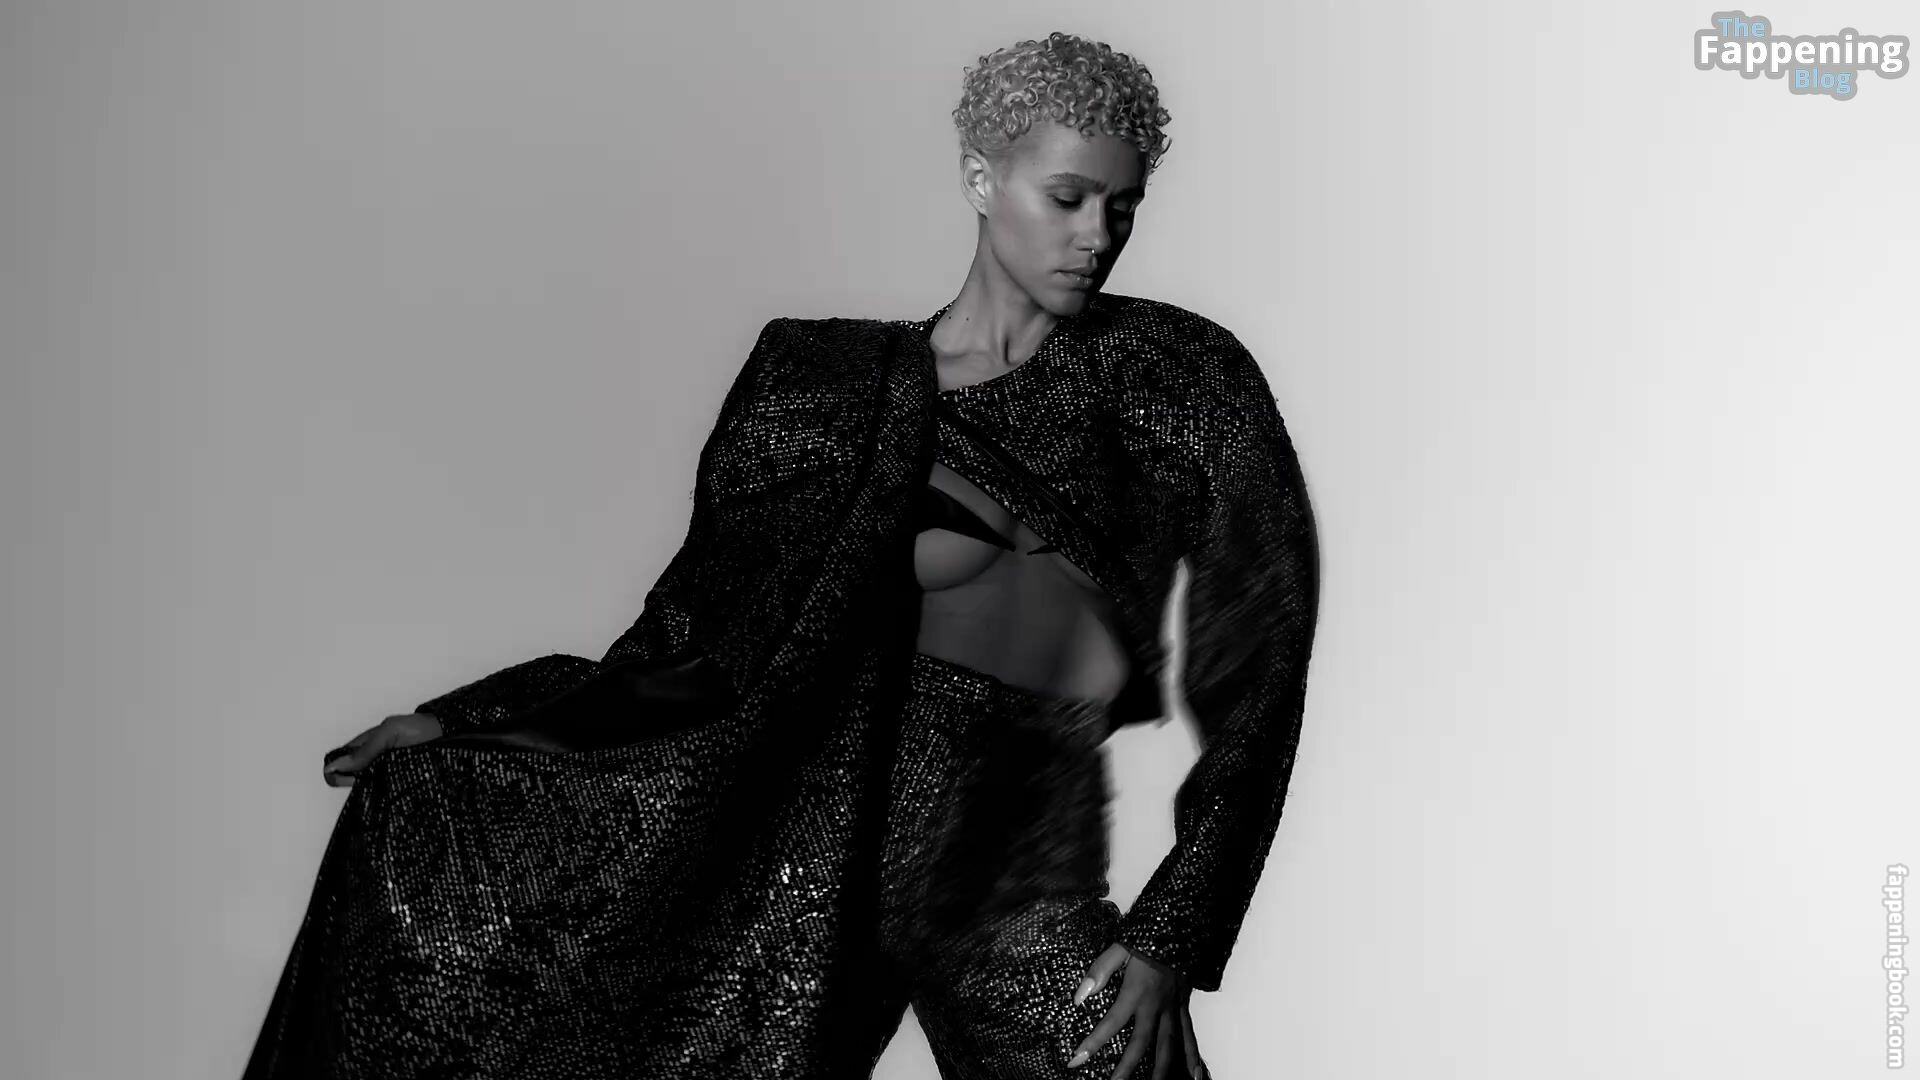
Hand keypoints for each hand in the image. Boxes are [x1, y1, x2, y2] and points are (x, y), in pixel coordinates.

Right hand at [322, 713, 442, 786]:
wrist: (453, 734)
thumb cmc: (421, 729)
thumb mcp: (389, 732)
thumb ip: (364, 750)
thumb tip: (332, 766)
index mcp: (366, 746)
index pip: (339, 764)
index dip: (337, 772)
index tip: (352, 776)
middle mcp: (374, 763)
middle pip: (351, 780)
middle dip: (354, 783)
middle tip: (375, 778)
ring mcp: (388, 775)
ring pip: (368, 790)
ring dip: (370, 791)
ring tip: (389, 783)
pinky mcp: (402, 786)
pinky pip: (387, 797)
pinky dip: (385, 798)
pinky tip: (393, 795)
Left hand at [1067, 943, 1204, 1079]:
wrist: (1182, 925)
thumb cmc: (1148, 935)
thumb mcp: (1119, 948)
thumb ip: (1099, 972)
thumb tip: (1079, 996)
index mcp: (1136, 991)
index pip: (1111, 1022)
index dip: (1093, 1043)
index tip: (1076, 1060)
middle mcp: (1156, 1004)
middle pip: (1141, 1043)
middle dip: (1126, 1068)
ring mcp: (1172, 1007)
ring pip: (1168, 1045)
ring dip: (1160, 1070)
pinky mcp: (1183, 1005)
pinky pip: (1188, 1034)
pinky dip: (1192, 1055)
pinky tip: (1194, 1075)